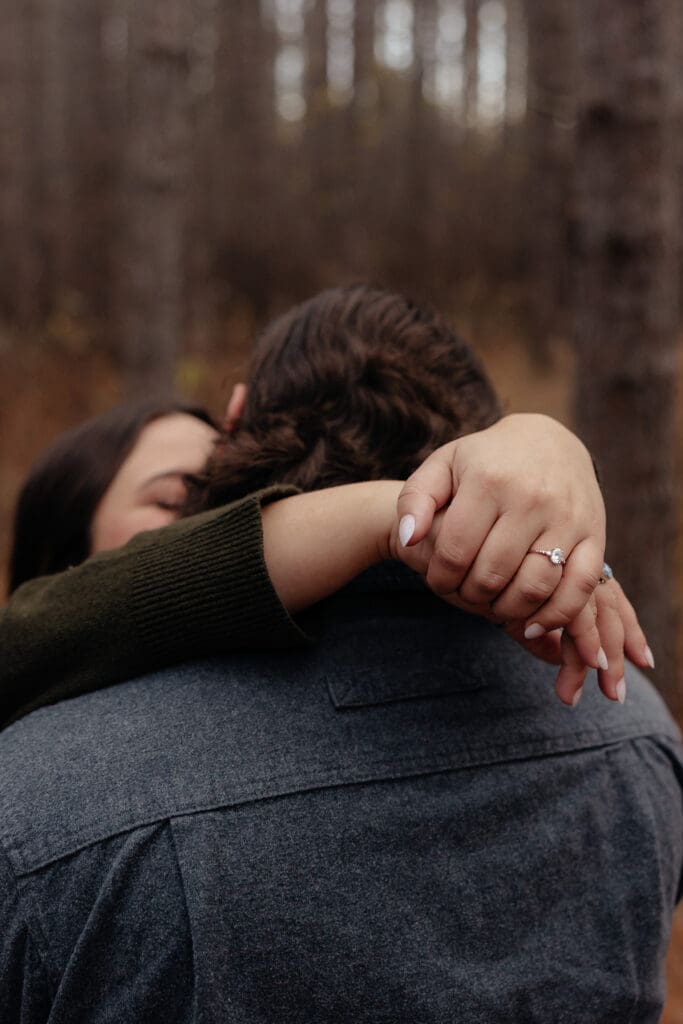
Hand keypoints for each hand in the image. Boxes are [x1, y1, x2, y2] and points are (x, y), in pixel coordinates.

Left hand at [394, 414, 653, 695]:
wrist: (549, 442)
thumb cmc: (485, 461)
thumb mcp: (443, 467)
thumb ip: (415, 501)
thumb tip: (407, 540)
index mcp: (489, 481)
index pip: (456, 552)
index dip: (440, 578)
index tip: (438, 580)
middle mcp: (531, 498)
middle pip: (492, 574)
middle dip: (469, 596)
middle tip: (464, 594)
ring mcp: (567, 518)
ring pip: (533, 587)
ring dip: (506, 610)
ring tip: (492, 605)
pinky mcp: (594, 535)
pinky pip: (578, 589)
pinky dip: (555, 616)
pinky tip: (531, 624)